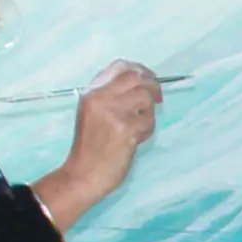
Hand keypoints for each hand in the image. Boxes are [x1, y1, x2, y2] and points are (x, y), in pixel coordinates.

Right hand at [32, 61, 162, 230]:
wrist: (83, 173)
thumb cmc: (90, 146)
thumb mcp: (92, 113)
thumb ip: (109, 96)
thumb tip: (141, 82)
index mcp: (91, 93)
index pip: (119, 67)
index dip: (139, 69)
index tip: (149, 77)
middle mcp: (100, 99)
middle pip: (137, 78)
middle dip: (153, 85)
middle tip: (158, 98)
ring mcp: (113, 113)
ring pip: (146, 98)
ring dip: (148, 112)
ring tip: (138, 126)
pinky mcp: (126, 130)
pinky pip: (148, 121)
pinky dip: (147, 130)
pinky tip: (136, 139)